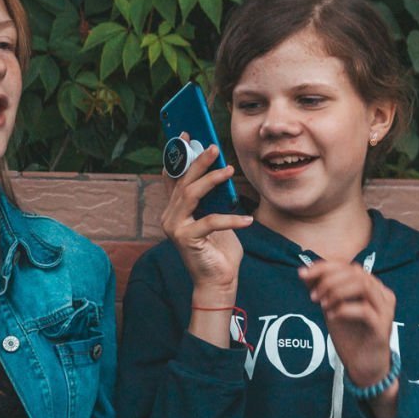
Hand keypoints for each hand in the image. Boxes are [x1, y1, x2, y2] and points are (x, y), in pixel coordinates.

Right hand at [161, 139, 252, 298]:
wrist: (219, 281)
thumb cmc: (220, 249)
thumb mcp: (217, 218)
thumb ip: (214, 199)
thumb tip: (223, 174)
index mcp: (176, 209)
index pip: (174, 178)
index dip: (178, 156)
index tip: (185, 136)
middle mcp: (171, 216)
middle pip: (183, 182)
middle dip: (198, 161)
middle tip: (213, 146)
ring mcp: (175, 228)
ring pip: (191, 196)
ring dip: (211, 180)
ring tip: (229, 170)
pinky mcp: (186, 240)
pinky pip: (210, 222)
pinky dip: (230, 219)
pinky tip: (247, 219)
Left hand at [299, 260, 398, 417]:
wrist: (364, 366)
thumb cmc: (351, 336)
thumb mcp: (333, 308)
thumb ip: (323, 290)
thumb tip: (304, 272)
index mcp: (373, 287)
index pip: (349, 266)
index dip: (325, 267)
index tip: (303, 275)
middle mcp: (382, 295)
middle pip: (356, 272)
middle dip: (329, 280)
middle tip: (313, 297)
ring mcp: (385, 310)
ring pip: (363, 286)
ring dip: (337, 292)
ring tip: (322, 305)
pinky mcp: (382, 327)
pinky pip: (364, 310)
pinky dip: (344, 309)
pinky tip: (332, 317)